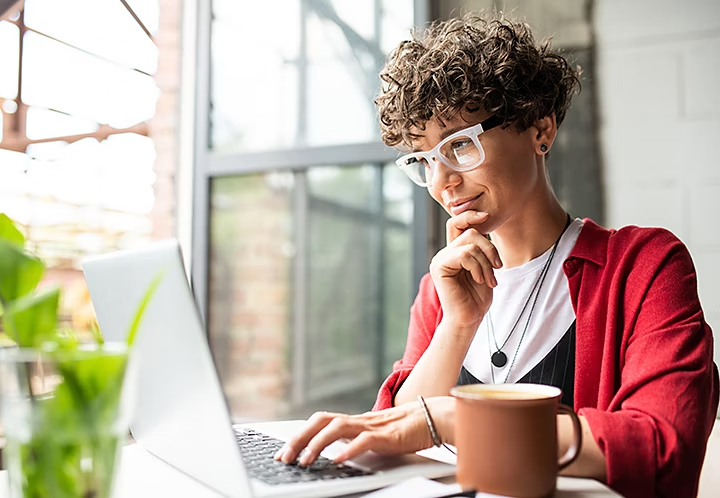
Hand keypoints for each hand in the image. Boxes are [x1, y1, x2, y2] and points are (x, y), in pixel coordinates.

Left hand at [274, 398, 453, 465]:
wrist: (431, 418)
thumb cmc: (403, 430)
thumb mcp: (371, 436)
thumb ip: (352, 441)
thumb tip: (331, 453)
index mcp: (352, 421)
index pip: (318, 422)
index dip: (298, 435)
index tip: (282, 453)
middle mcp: (358, 420)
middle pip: (321, 421)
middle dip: (299, 438)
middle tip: (284, 457)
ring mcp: (371, 426)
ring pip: (337, 428)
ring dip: (317, 444)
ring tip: (305, 461)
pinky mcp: (386, 435)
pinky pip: (364, 441)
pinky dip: (349, 449)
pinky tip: (337, 460)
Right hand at [429, 211, 501, 327]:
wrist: (469, 319)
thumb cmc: (477, 297)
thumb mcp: (484, 266)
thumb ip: (481, 248)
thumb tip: (485, 224)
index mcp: (454, 250)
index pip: (457, 222)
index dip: (471, 215)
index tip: (487, 215)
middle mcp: (445, 252)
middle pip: (470, 231)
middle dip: (490, 248)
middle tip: (497, 267)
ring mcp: (440, 259)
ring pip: (470, 243)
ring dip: (486, 262)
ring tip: (488, 279)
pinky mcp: (439, 267)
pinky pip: (464, 254)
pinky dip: (478, 267)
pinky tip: (480, 280)